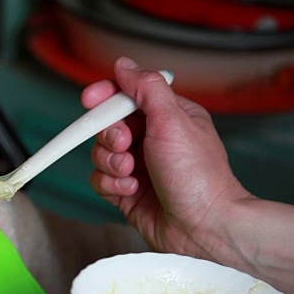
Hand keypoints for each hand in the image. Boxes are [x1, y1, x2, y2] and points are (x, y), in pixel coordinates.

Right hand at [86, 57, 248, 257]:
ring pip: (100, 153)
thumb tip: (124, 65)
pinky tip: (131, 190)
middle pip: (107, 124)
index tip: (90, 100)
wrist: (203, 228)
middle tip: (125, 145)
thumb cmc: (198, 176)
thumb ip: (146, 88)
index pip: (127, 95)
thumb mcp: (173, 120)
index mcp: (167, 116)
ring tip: (130, 172)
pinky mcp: (126, 192)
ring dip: (110, 162)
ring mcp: (138, 167)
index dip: (106, 96)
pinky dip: (111, 184)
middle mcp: (151, 139)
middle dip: (110, 135)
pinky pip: (100, 180)